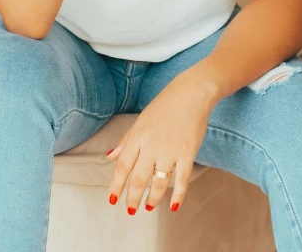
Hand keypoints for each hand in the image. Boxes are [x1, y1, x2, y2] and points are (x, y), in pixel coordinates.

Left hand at [106, 67, 217, 213]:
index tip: (113, 199)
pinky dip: (178, 195)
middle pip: (138, 179)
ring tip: (148, 207)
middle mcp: (151, 145)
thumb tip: (109, 157)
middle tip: (130, 210)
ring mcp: (170, 150)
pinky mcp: (188, 152)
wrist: (191, 93)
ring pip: (158, 183)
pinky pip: (182, 180)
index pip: (122, 166)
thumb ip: (125, 140)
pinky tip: (173, 206)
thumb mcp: (141, 120)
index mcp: (138, 136)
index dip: (116, 185)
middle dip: (132, 198)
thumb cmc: (165, 105)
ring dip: (152, 199)